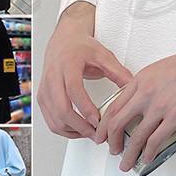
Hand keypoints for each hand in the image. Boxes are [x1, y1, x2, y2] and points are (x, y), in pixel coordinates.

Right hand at [38, 2, 131, 139]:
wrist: (64, 40)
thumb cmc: (81, 47)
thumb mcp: (103, 55)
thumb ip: (118, 72)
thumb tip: (133, 88)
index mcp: (68, 64)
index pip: (73, 90)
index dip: (85, 108)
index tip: (98, 121)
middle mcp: (53, 77)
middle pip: (61, 109)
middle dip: (80, 127)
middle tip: (97, 134)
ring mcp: (45, 88)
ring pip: (54, 119)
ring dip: (73, 131)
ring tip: (92, 134)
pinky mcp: (42, 97)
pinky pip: (50, 120)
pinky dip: (64, 130)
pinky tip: (79, 130)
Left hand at [95, 44, 175, 170]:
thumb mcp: (158, 69)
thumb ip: (145, 84)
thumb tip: (138, 101)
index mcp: (140, 81)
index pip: (113, 106)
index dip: (105, 124)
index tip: (103, 134)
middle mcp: (145, 94)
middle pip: (117, 123)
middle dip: (111, 141)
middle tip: (112, 150)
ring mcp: (159, 107)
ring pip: (136, 137)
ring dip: (129, 154)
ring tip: (126, 163)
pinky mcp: (175, 118)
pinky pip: (155, 141)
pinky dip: (148, 154)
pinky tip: (147, 158)